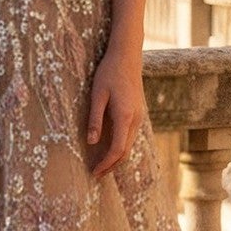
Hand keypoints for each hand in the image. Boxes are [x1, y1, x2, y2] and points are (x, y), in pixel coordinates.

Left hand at [84, 43, 142, 177]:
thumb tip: (92, 142)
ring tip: (101, 165)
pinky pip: (130, 136)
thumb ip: (95, 119)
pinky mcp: (138, 113)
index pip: (118, 149)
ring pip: (129, 145)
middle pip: (125, 151)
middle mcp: (136, 119)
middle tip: (95, 174)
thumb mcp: (97, 95)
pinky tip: (109, 148)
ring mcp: (139, 117)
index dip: (106, 164)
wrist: (127, 56)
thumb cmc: (109, 72)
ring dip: (116, 158)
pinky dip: (121, 147)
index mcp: (125, 116)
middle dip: (111, 165)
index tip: (94, 172)